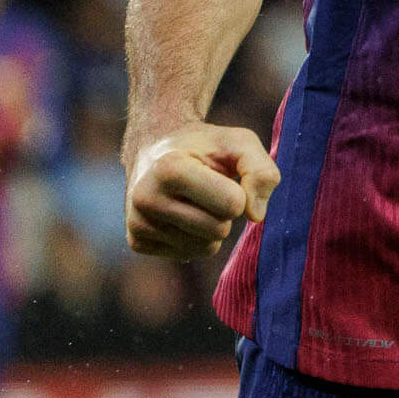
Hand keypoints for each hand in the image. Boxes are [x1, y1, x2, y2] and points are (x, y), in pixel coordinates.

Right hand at [125, 123, 279, 260]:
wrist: (155, 149)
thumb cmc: (205, 147)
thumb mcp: (240, 142)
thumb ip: (261, 171)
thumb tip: (256, 215)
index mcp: (168, 168)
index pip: (233, 204)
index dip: (239, 192)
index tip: (220, 176)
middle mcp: (145, 198)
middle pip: (219, 230)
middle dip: (225, 212)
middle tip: (207, 189)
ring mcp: (137, 223)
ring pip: (206, 247)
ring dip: (211, 226)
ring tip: (193, 200)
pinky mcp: (137, 242)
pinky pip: (189, 254)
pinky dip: (195, 237)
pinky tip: (180, 213)